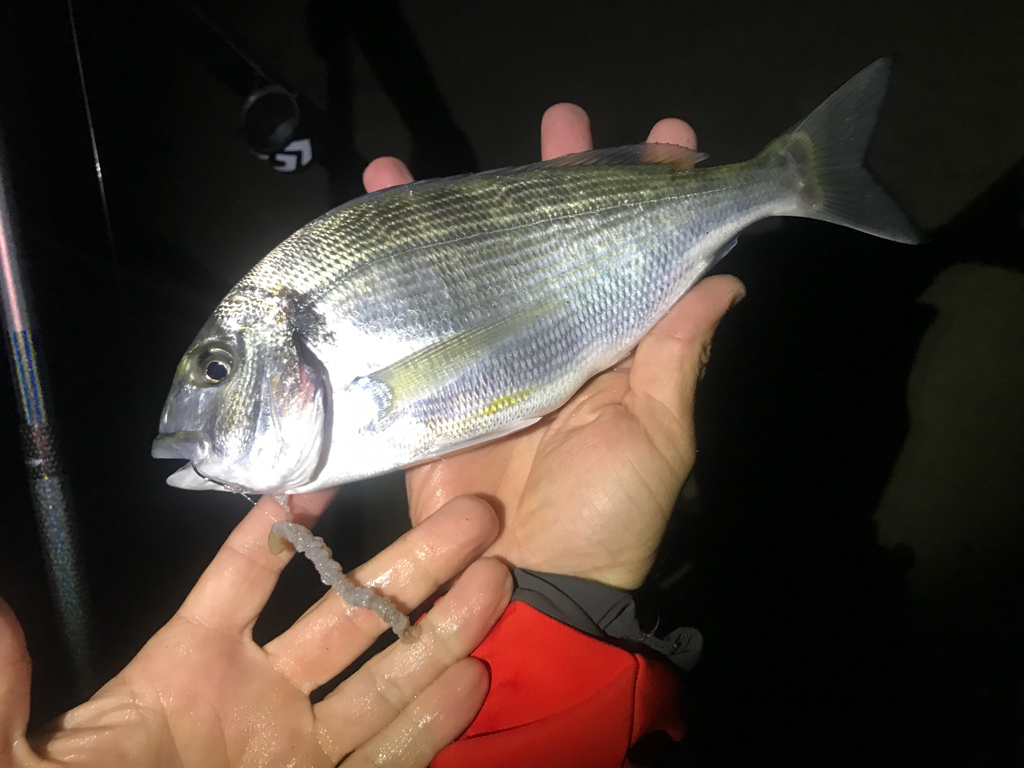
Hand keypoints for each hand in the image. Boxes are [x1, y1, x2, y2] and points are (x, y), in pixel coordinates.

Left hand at [2, 494, 509, 766]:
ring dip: (441, 630)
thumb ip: (10, 690)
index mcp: (186, 669)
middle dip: (412, 565)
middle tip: (473, 518)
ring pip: (383, 681)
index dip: (281, 528)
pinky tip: (473, 676)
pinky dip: (430, 723)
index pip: (243, 579)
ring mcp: (297, 753)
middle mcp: (256, 700)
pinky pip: (386, 760)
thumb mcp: (22, 760)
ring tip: (497, 578)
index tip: (324, 477)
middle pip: (345, 616)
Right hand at [364, 104, 745, 590]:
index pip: (638, 258)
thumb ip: (678, 356)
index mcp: (619, 349)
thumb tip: (727, 276)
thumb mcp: (656, 432)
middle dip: (561, 182)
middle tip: (561, 119)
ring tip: (442, 153)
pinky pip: (419, 312)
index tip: (666, 142)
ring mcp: (496, 357)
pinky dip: (398, 266)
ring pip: (485, 266)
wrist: (527, 580)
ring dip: (469, 209)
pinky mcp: (441, 383)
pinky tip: (381, 210)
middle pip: (558, 246)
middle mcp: (560, 342)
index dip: (653, 201)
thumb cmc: (607, 509)